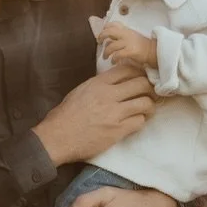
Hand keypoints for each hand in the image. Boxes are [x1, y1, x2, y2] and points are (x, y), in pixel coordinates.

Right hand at [32, 66, 153, 166]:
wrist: (57, 137)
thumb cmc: (64, 116)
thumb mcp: (80, 91)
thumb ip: (99, 85)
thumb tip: (115, 82)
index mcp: (98, 83)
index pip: (128, 69)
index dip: (138, 73)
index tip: (140, 79)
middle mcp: (109, 95)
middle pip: (142, 83)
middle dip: (149, 88)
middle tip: (149, 94)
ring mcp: (114, 113)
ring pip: (145, 102)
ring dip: (149, 106)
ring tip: (146, 110)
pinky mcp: (117, 131)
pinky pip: (139, 121)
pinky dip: (141, 121)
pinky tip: (135, 122)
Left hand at [98, 21, 157, 69]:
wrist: (153, 52)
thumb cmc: (142, 46)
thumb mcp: (131, 37)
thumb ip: (121, 36)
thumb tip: (108, 40)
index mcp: (126, 30)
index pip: (113, 24)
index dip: (105, 28)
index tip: (102, 33)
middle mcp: (126, 34)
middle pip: (109, 32)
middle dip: (101, 36)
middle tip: (99, 43)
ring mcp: (128, 42)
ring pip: (111, 46)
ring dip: (106, 52)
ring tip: (105, 57)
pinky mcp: (130, 51)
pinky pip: (117, 55)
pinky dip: (113, 59)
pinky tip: (113, 62)